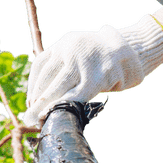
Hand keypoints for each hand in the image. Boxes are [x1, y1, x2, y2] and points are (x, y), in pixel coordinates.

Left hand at [23, 15, 162, 126]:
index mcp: (65, 42)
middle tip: (29, 117)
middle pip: (49, 77)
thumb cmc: (104, 55)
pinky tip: (61, 114)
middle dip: (38, 99)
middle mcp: (72, 48)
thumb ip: (65, 66)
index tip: (31, 101)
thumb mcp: (82, 52)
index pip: (42, 65)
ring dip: (48, 105)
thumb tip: (41, 95)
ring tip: (40, 119)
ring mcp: (85, 61)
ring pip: (60, 86)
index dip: (33, 86)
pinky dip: (67, 105)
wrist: (134, 48)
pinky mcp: (98, 75)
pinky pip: (78, 94)